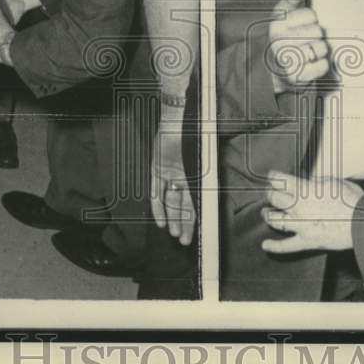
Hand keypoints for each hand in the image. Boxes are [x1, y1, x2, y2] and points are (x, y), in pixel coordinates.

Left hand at [150, 127, 194, 245]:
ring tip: (175, 234)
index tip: (193, 234)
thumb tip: (207, 199)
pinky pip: (156, 193)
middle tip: (183, 240)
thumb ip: (201, 180)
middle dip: (183, 224)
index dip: (192, 220)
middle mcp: (179, 179)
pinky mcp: (157, 171)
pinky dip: (158, 207)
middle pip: (182, 206)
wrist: (176, 124)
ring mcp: (168, 176)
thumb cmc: (189, 139)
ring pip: (171, 202)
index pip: (192, 204)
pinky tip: (161, 221)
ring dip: (173, 218)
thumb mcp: (197, 162)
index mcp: (190, 177)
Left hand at [261, 171, 362, 253]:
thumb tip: (309, 183)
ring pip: (274, 219)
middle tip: (270, 192)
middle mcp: (298, 207)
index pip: (280, 180)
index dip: (274, 177)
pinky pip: (286, 246)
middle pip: (274, 198)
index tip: (273, 176)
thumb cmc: (353, 200)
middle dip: (270, 193)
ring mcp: (300, 225)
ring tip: (265, 212)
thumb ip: (318, 182)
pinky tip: (265, 245)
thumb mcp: (334, 182)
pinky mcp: (306, 241)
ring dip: (267, 215)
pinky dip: (274, 246)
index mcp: (305, 189)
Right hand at [268, 0, 329, 90]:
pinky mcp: (295, 77)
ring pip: (321, 48)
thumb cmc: (284, 35)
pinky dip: (321, 66)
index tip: (299, 26)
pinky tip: (310, 65)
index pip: (311, 15)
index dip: (310, 20)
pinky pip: (322, 66)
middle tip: (303, 41)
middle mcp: (278, 41)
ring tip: (306, 53)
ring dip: (318, 51)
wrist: (272, 69)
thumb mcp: (285, 13)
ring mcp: (286, 60)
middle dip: (315, 36)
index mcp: (276, 23)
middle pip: (318, 32)